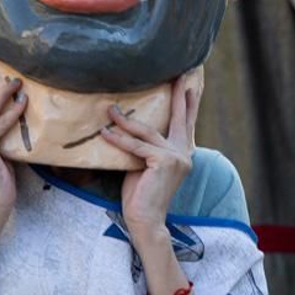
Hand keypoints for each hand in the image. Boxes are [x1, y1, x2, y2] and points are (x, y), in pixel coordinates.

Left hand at [99, 78, 196, 254]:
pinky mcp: (163, 162)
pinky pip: (136, 147)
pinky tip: (105, 133)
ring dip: (125, 120)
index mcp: (182, 153)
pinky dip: (118, 140)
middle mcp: (184, 153)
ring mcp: (177, 157)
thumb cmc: (141, 195)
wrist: (146, 220)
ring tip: (110, 110)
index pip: (185, 123)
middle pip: (180, 118)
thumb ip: (143, 147)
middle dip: (179, 94)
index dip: (188, 104)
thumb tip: (126, 127)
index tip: (190, 84)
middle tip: (181, 74)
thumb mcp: (143, 164)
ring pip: (147, 132)